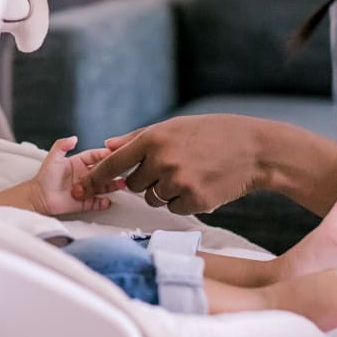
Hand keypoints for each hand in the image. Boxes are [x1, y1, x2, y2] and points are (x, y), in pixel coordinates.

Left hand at [30, 136, 124, 215]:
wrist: (39, 197)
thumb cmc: (45, 177)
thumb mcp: (53, 158)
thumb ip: (62, 145)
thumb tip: (74, 138)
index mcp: (78, 162)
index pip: (95, 156)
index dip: (104, 154)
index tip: (114, 152)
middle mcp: (85, 175)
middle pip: (103, 171)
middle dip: (113, 170)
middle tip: (122, 168)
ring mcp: (86, 189)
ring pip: (103, 186)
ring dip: (113, 185)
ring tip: (121, 184)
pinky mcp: (85, 202)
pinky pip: (97, 203)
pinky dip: (103, 203)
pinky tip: (107, 201)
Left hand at [72, 115, 266, 214]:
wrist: (254, 149)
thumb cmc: (211, 133)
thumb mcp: (172, 127)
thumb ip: (137, 138)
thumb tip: (107, 145)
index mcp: (153, 138)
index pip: (113, 162)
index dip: (96, 176)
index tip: (82, 186)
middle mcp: (162, 160)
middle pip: (133, 185)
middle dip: (144, 182)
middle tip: (169, 169)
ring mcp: (179, 181)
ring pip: (153, 199)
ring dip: (164, 192)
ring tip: (188, 174)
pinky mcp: (196, 201)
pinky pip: (174, 209)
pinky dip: (183, 202)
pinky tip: (201, 185)